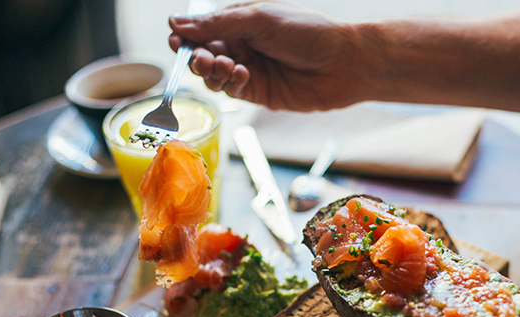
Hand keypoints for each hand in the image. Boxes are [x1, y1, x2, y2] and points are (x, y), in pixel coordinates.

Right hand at [168, 2, 369, 110]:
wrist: (342, 62)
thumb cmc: (307, 32)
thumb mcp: (258, 19)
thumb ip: (218, 25)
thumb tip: (178, 23)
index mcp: (242, 21)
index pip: (203, 29)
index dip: (187, 36)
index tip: (176, 40)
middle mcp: (243, 45)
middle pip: (204, 54)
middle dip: (197, 56)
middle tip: (200, 58)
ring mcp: (251, 70)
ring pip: (215, 75)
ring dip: (212, 71)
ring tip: (223, 65)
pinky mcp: (260, 93)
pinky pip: (233, 90)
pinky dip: (231, 83)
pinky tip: (241, 74)